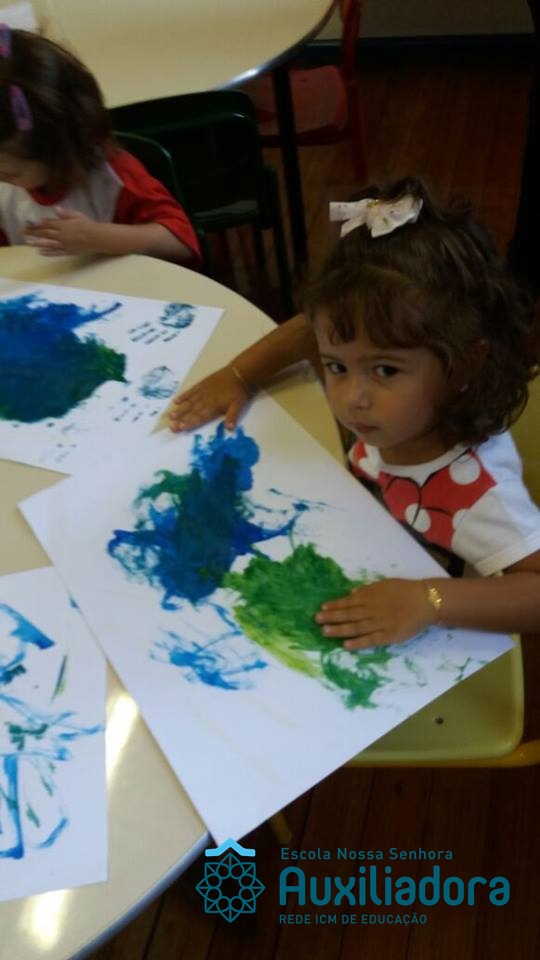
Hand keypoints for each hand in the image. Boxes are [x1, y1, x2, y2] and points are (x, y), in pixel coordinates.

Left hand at [24, 208, 101, 255]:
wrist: (98, 238)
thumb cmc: (89, 225)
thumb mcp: (77, 216)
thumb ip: (65, 214)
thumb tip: (55, 209)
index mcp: (63, 225)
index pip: (47, 224)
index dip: (36, 223)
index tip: (28, 223)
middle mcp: (61, 235)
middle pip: (44, 233)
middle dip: (33, 232)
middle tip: (23, 232)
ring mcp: (64, 244)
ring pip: (47, 243)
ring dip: (36, 243)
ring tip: (27, 242)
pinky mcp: (67, 251)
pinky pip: (56, 252)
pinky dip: (48, 252)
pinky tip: (40, 252)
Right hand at [168, 366, 251, 431]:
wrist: (238, 373)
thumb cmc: (239, 391)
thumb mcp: (238, 405)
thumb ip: (232, 416)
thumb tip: (229, 429)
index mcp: (214, 407)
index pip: (200, 417)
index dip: (190, 423)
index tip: (180, 428)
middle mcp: (205, 400)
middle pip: (192, 412)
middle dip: (181, 420)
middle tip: (172, 426)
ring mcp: (202, 392)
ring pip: (189, 402)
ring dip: (180, 410)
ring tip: (171, 416)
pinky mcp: (202, 384)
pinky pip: (190, 391)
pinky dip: (183, 396)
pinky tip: (176, 401)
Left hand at [315, 579, 434, 648]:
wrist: (426, 601)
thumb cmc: (406, 591)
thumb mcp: (385, 584)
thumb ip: (368, 589)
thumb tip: (352, 593)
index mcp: (371, 596)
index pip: (348, 602)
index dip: (334, 606)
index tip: (322, 609)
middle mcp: (372, 610)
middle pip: (348, 615)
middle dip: (332, 618)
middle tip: (316, 621)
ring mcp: (379, 624)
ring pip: (355, 628)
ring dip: (339, 630)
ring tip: (325, 632)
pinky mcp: (388, 636)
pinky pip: (370, 640)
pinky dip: (357, 643)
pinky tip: (345, 645)